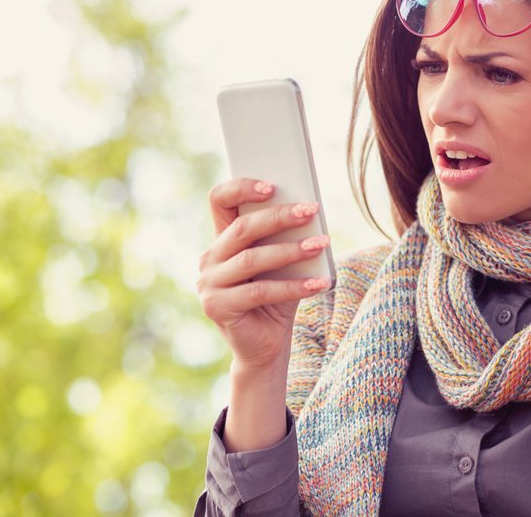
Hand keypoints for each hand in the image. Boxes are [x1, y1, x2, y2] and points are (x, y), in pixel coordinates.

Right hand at [196, 178, 330, 374]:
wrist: (266, 345)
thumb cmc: (277, 297)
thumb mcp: (282, 264)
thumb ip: (285, 239)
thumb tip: (310, 212)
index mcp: (222, 240)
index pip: (219, 201)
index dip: (241, 188)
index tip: (272, 185)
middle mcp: (209, 259)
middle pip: (242, 228)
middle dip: (279, 217)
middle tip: (311, 210)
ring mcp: (209, 284)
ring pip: (252, 259)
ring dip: (290, 250)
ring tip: (321, 244)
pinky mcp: (218, 308)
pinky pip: (260, 292)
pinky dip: (293, 286)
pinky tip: (319, 283)